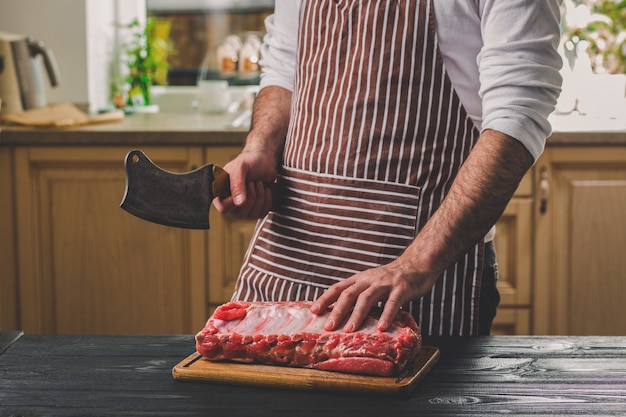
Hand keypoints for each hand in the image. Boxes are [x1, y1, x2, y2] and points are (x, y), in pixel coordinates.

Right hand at [212, 149, 277, 219]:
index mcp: (221, 193)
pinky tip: (265, 190)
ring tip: (258, 183)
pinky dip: (267, 200)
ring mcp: (244, 208)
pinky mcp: (256, 209)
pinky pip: (262, 213)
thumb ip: (237, 184)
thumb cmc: (249, 161)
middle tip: (251, 181)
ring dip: (259, 196)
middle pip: (240, 213)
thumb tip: (239, 203)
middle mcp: (231, 203)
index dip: (234, 201)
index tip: (244, 187)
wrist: (264, 161)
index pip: (223, 208)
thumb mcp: (240, 168)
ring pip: (253, 214)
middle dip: (251, 195)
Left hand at [310, 261, 438, 332]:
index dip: (324, 299)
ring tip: (350, 330)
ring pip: (367, 298)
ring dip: (357, 315)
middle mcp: (369, 280)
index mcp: (360, 279)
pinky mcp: (401, 289)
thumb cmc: (391, 279)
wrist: (416, 265)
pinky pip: (392, 303)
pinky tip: (381, 328)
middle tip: (328, 327)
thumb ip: (359, 295)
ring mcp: (385, 283)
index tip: (313, 312)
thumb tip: (341, 314)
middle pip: (349, 294)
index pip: (338, 288)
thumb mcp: (371, 283)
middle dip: (337, 311)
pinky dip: (386, 315)